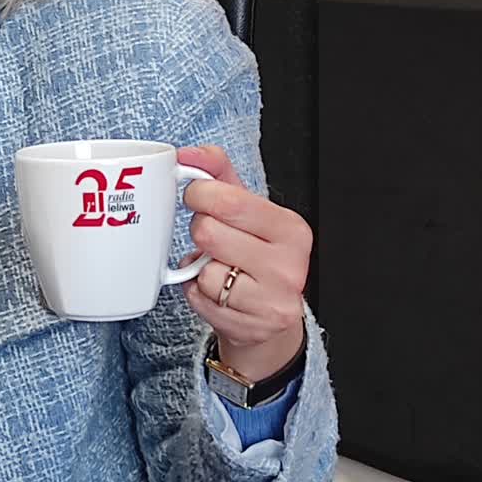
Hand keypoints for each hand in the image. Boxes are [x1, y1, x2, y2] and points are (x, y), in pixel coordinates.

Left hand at [180, 145, 310, 382]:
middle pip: (209, 233)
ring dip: (200, 269)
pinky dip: (198, 293)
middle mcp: (289, 266)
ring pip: (204, 271)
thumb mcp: (247, 210)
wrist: (269, 316)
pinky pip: (199, 298)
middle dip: (200, 232)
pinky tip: (218, 292)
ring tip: (220, 268)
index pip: (229, 200)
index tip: (198, 198)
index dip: (199, 195)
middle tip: (211, 237)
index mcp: (292, 229)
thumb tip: (189, 154)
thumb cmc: (256, 254)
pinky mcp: (250, 327)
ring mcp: (271, 301)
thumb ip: (219, 174)